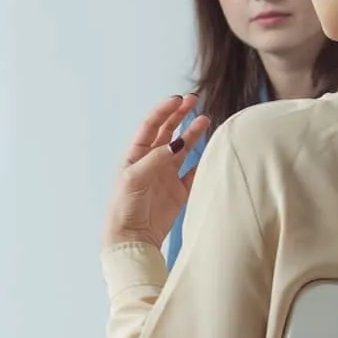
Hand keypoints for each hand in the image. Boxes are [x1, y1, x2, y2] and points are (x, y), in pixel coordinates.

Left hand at [103, 95, 208, 250]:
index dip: (164, 111)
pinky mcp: (179, 191)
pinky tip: (212, 149)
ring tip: (206, 120)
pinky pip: (194, 172)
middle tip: (194, 100)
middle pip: (168, 132)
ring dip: (193, 134)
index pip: (151, 127)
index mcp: (136, 156)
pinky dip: (203, 161)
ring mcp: (167, 175)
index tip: (178, 100)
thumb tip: (176, 143)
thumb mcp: (134, 178)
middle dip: (180, 115)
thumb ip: (155, 159)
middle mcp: (152, 162)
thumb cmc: (125, 207)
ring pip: (183, 148)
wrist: (132, 238)